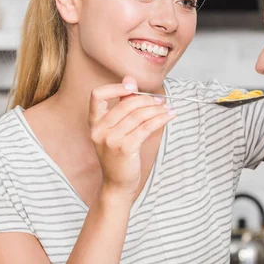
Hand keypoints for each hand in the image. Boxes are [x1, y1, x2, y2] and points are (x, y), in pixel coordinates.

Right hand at [88, 76, 175, 196]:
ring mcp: (111, 140)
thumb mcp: (116, 130)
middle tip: (160, 101)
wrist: (117, 184)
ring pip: (139, 115)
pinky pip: (147, 127)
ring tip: (168, 108)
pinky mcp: (125, 148)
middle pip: (126, 104)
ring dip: (157, 109)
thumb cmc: (118, 155)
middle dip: (147, 100)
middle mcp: (99, 130)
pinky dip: (161, 119)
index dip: (115, 87)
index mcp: (94, 123)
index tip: (133, 88)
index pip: (97, 95)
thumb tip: (130, 79)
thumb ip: (122, 104)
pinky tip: (169, 116)